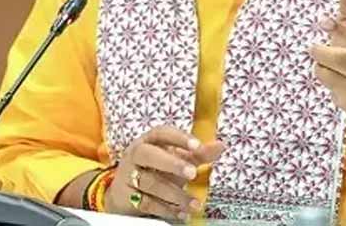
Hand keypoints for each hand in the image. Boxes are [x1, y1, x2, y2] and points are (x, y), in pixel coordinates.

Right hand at [105, 125, 223, 218]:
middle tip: (192, 173)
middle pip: (149, 155)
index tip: (197, 146)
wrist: (124, 193)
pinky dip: (167, 210)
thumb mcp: (176, 159)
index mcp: (149, 141)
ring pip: (151, 183)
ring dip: (176, 194)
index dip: (179, 138)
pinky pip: (147, 203)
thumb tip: (221, 146)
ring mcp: (128, 175)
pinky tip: (182, 213)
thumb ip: (198, 154)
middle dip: (172, 164)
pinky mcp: (126, 196)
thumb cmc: (155, 169)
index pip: (162, 133)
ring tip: (195, 203)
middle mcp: (136, 155)